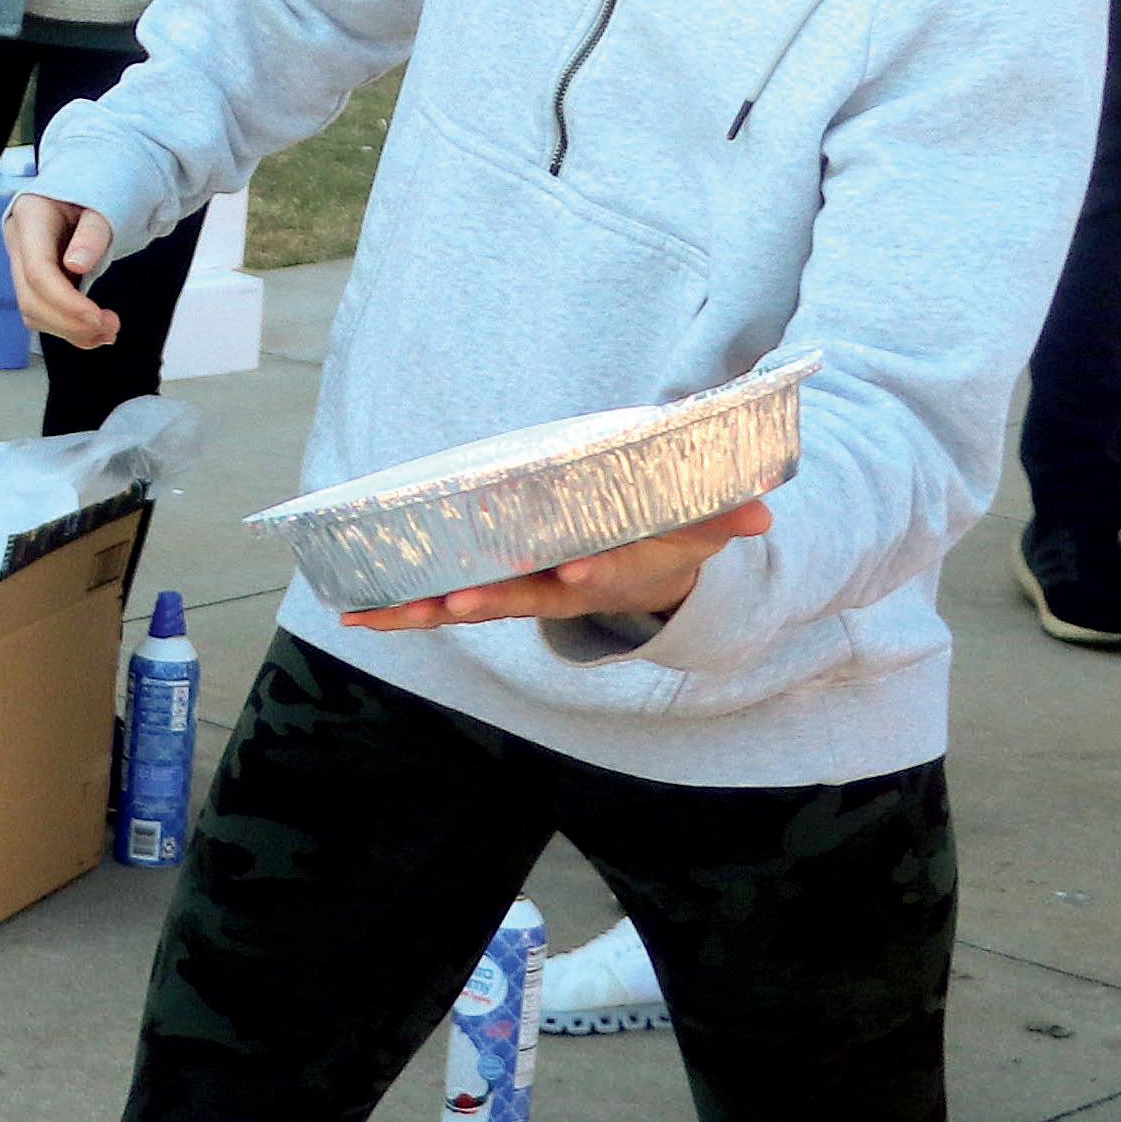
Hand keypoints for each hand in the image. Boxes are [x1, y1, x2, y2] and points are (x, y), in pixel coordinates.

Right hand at [1, 192, 119, 349]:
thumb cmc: (94, 190)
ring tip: (108, 331)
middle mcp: (20, 243)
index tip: (97, 317)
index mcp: (30, 217)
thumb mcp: (101, 202)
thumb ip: (93, 232)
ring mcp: (24, 264)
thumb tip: (78, 265)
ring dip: (72, 331)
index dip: (66, 301)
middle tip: (111, 328)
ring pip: (35, 312)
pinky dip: (71, 328)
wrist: (85, 186)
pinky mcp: (37, 281)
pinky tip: (96, 330)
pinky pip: (45, 313)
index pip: (38, 272)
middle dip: (71, 323)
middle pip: (31, 299)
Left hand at [340, 499, 773, 631]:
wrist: (638, 574)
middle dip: (486, 600)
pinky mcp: (490, 588)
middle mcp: (558, 589)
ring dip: (421, 611)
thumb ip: (723, 516)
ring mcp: (521, 592)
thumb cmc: (664, 535)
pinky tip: (355, 609)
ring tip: (373, 613)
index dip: (589, 574)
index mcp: (607, 569)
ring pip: (468, 605)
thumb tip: (764, 508)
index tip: (574, 571)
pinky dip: (401, 608)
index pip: (599, 574)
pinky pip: (440, 601)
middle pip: (520, 598)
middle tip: (452, 601)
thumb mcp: (699, 527)